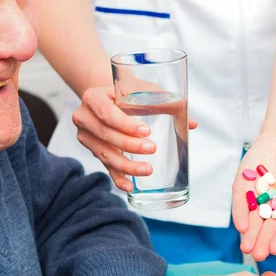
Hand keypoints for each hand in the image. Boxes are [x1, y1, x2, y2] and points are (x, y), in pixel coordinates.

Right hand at [72, 85, 197, 191]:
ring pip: (105, 154)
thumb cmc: (129, 91)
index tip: (147, 131)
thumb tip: (192, 124)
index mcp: (92, 97)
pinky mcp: (93, 150)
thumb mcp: (144, 89)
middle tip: (152, 148)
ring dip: (126, 165)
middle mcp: (83, 117)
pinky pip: (105, 166)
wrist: (109, 95)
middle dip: (129, 145)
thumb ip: (166, 103)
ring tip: (147, 169)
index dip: (125, 124)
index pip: (107, 112)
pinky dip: (118, 177)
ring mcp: (86, 136)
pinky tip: (129, 186)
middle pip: (105, 135)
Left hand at [232, 132, 275, 260]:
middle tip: (258, 255)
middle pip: (269, 226)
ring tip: (247, 248)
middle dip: (263, 240)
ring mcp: (260, 196)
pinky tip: (240, 226)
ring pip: (254, 218)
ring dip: (250, 233)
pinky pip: (241, 201)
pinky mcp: (245, 185)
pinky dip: (240, 212)